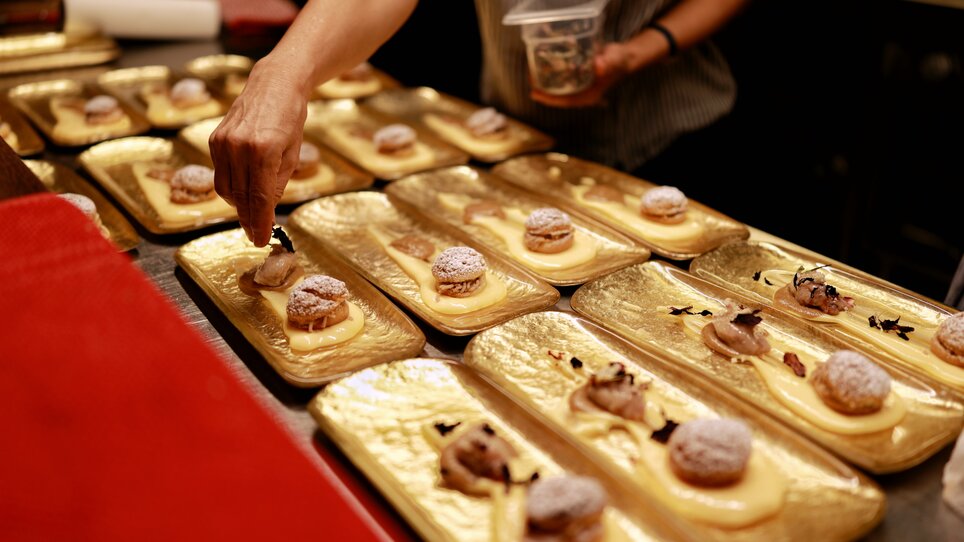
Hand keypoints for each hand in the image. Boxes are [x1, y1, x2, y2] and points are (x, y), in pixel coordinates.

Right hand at [209, 57, 308, 245]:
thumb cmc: (290, 117)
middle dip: (248, 219)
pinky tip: (243, 189)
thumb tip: (265, 209)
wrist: (274, 83)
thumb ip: (278, 183)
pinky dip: (231, 186)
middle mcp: (239, 147)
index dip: (260, 222)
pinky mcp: (214, 139)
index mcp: (264, 151)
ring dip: (238, 204)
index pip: (260, 198)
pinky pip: (220, 173)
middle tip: (255, 234)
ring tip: (251, 213)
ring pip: (225, 189)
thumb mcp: (292, 153)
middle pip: (241, 197)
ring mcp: (223, 142)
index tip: (261, 239)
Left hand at [530, 42, 633, 107]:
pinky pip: (562, 79)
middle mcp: (582, 93)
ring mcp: (580, 86)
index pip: (565, 101)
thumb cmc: (619, 61)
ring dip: (545, 82)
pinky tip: (542, 65)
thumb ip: (608, 63)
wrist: (623, 57)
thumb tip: (598, 66)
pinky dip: (552, 73)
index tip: (534, 93)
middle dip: (542, 90)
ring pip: (559, 88)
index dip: (549, 99)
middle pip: (558, 96)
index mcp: (589, 96)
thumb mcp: (615, 61)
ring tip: (531, 72)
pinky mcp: (578, 78)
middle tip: (529, 79)